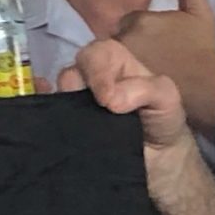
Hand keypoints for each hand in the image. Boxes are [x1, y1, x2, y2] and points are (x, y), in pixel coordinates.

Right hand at [60, 37, 194, 166]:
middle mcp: (91, 81)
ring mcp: (78, 106)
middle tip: (92, 110)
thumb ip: (145, 90)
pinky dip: (48, 120)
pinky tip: (57, 128)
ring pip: (57, 98)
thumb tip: (110, 100)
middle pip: (70, 72)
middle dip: (76, 87)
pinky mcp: (69, 130)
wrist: (160, 161)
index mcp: (115, 64)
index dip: (96, 69)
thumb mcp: (166, 96)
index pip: (97, 53)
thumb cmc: (163, 119)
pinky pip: (50, 119)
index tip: (107, 99)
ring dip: (64, 109)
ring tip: (82, 126)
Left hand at [114, 0, 214, 138]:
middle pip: (118, 38)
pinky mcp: (118, 85)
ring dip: (122, 62)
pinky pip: (110, 77)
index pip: (129, 22)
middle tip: (150, 59)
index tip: (156, 44)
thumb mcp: (201, 14)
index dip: (142, 32)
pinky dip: (115, 79)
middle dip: (130, 45)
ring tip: (142, 72)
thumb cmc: (202, 51)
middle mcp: (125, 38)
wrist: (205, 88)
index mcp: (140, 19)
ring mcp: (119, 63)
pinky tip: (129, 85)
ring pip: (112, 58)